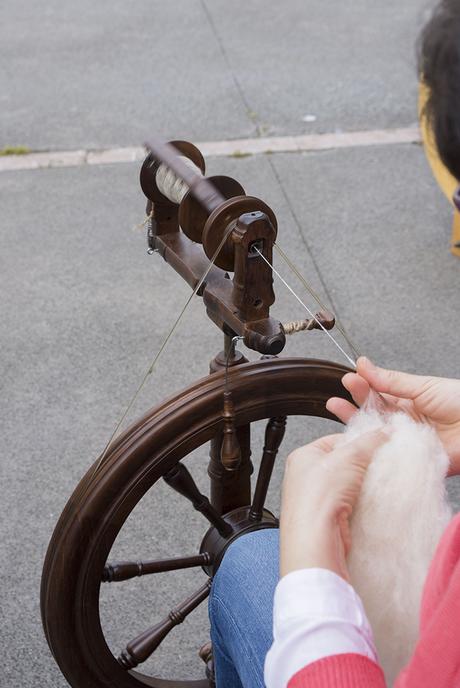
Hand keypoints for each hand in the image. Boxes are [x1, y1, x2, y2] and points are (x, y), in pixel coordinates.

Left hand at [280, 430, 386, 580]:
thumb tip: (384, 431)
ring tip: (378, 484)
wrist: (317, 539)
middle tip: (381, 464)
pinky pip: (351, 507)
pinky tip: (373, 504)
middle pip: (344, 464)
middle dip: (364, 465)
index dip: (358, 441)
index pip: (336, 440)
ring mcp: (316, 500)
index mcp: (303, 456)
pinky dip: (364, 505)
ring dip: (365, 487)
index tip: (378, 443)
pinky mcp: (329, 520)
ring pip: (349, 487)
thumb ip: (370, 441)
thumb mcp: (350, 456)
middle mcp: (306, 478)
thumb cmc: (318, 497)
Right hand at [326, 356, 459, 475]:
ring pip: (375, 434)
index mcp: (407, 403)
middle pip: (372, 415)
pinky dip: (371, 448)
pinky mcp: (411, 461)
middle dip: (353, 404)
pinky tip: (357, 439)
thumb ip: (391, 381)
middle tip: (336, 397)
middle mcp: (403, 423)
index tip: (349, 378)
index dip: (362, 387)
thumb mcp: (422, 386)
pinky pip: (387, 455)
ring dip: (355, 423)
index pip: (378, 394)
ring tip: (336, 410)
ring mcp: (405, 442)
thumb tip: (364, 365)